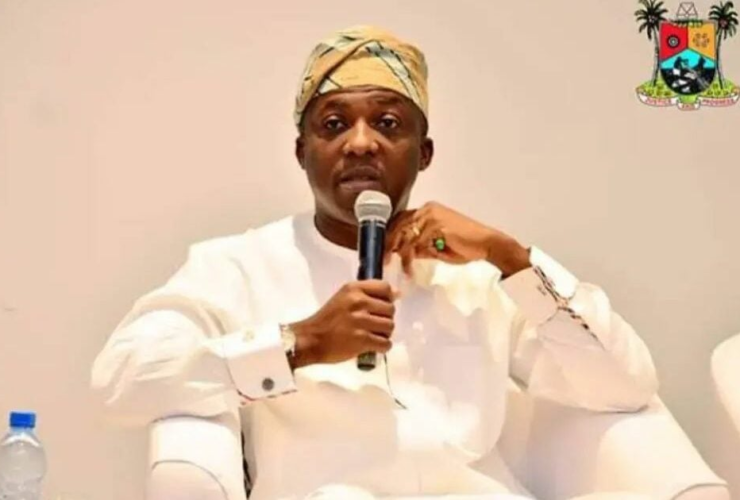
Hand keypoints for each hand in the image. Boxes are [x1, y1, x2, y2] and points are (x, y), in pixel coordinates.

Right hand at [288, 280, 395, 367]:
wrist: (310, 340)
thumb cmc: (327, 319)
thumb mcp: (343, 298)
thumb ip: (367, 294)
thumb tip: (397, 294)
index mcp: (353, 289)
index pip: (385, 288)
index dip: (388, 299)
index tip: (381, 308)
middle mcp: (358, 302)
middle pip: (390, 309)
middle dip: (385, 319)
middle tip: (373, 325)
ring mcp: (360, 321)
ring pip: (390, 327)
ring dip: (384, 334)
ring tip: (372, 336)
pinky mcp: (362, 340)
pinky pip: (386, 343)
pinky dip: (382, 347)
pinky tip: (373, 346)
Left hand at [384, 202, 530, 277]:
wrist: (487, 245)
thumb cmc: (465, 245)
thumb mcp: (436, 245)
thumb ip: (420, 245)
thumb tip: (403, 252)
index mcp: (427, 210)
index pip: (400, 220)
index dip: (389, 235)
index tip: (382, 251)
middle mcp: (427, 209)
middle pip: (398, 225)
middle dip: (388, 244)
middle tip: (384, 261)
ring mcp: (432, 216)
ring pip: (405, 235)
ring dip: (401, 256)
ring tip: (403, 270)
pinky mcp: (436, 226)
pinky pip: (415, 244)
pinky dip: (410, 259)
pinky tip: (411, 270)